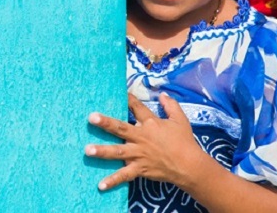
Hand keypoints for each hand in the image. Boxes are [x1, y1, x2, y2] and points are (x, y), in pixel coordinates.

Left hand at [85, 93, 204, 190]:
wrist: (189, 165)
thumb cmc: (184, 141)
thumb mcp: (180, 120)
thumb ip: (171, 105)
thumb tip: (162, 93)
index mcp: (150, 123)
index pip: (136, 108)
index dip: (128, 99)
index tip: (117, 92)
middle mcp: (141, 137)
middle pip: (120, 128)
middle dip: (106, 123)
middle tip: (91, 118)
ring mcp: (139, 154)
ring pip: (118, 151)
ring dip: (102, 151)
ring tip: (87, 150)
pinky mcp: (139, 168)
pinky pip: (124, 175)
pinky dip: (113, 180)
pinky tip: (101, 185)